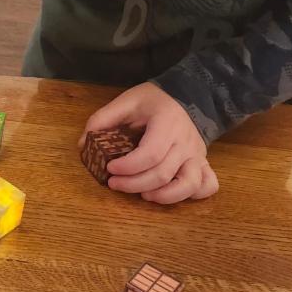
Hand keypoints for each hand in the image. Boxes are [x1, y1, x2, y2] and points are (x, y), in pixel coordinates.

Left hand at [82, 83, 217, 204]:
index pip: (151, 153)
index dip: (129, 166)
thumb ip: (102, 119)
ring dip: (164, 196)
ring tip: (143, 195)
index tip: (110, 168)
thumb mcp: (126, 101)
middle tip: (114, 184)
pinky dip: (191, 196)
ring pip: (189, 185)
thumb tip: (84, 144)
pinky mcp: (203, 163)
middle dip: (134, 184)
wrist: (187, 95)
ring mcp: (198, 155)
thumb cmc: (153, 101)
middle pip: (163, 173)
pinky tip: (170, 194)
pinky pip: (207, 186)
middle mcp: (185, 142)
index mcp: (167, 123)